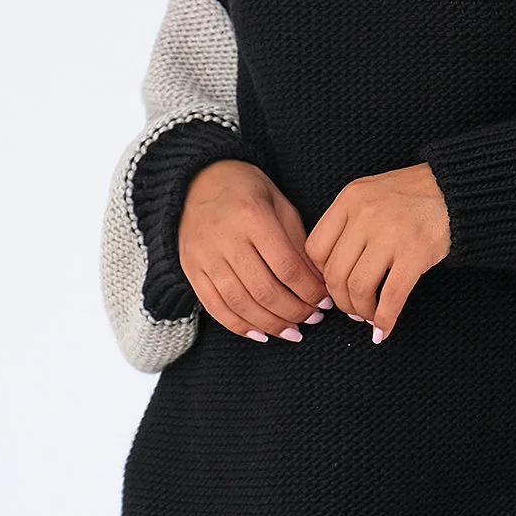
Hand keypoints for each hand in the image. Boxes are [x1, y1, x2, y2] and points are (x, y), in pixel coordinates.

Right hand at [178, 159, 330, 341]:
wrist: (197, 180)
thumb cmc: (247, 191)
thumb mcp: (279, 204)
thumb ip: (298, 242)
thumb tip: (318, 283)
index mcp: (252, 216)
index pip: (286, 266)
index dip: (309, 290)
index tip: (325, 301)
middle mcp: (225, 238)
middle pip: (264, 290)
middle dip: (294, 311)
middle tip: (313, 319)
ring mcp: (204, 256)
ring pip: (240, 304)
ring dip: (270, 324)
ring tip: (293, 332)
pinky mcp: (190, 269)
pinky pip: (214, 307)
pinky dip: (239, 326)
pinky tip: (261, 334)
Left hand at [304, 162, 450, 340]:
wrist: (457, 190)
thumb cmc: (413, 196)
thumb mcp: (371, 195)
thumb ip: (348, 223)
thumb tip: (331, 272)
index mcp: (350, 199)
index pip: (315, 249)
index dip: (322, 276)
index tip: (335, 287)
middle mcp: (365, 213)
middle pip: (335, 273)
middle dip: (341, 301)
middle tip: (353, 310)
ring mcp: (390, 232)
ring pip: (358, 287)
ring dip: (361, 311)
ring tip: (369, 315)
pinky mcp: (416, 251)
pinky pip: (391, 296)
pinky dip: (384, 319)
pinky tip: (383, 329)